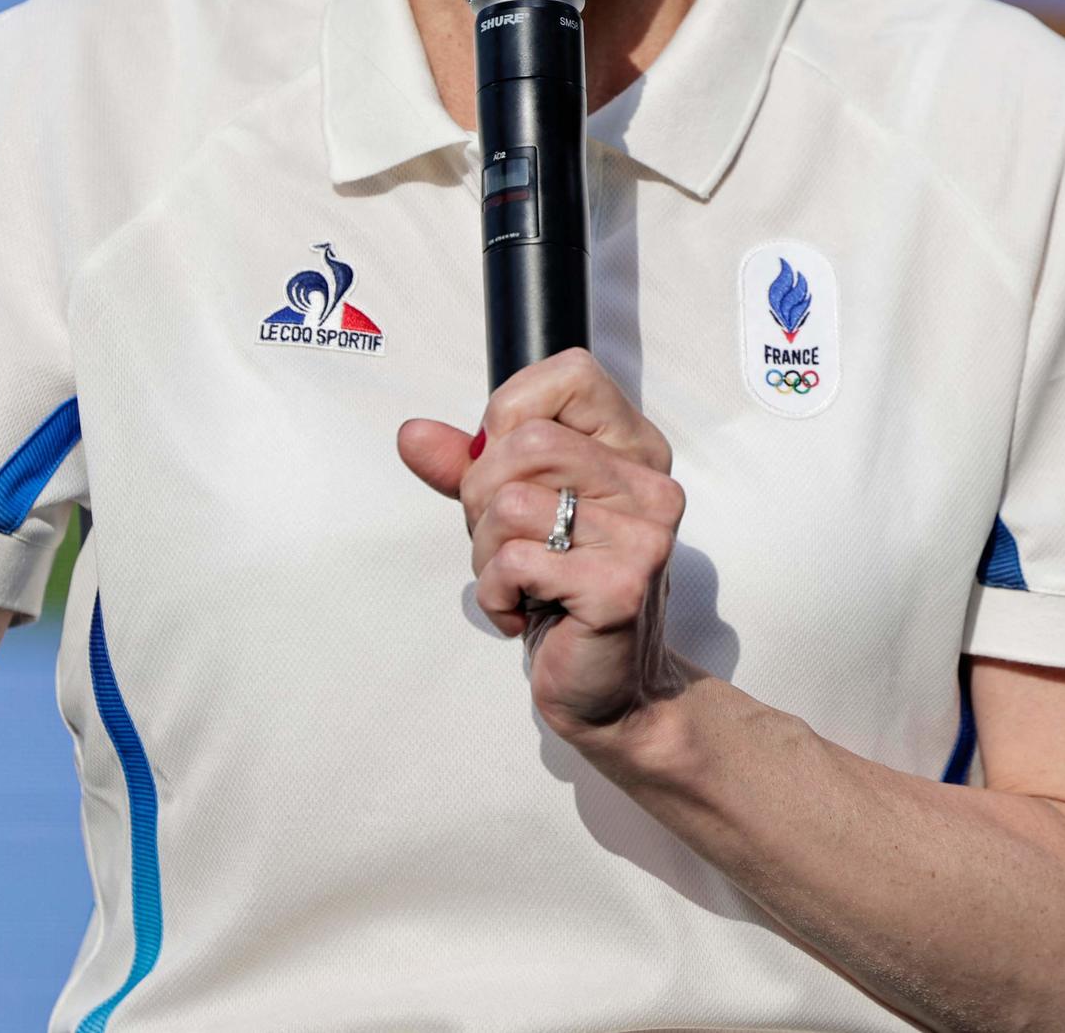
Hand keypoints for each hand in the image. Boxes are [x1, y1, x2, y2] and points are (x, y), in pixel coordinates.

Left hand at [397, 349, 690, 746]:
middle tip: (504, 543)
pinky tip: (523, 612)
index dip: (512, 413)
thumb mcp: (513, 516)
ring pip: (511, 502)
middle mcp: (650, 484)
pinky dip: (495, 594)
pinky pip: (514, 561)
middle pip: (527, 441)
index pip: (571, 374)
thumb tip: (413, 434)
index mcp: (635, 450)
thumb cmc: (565, 594)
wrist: (611, 690)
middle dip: (482, 497)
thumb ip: (468, 468)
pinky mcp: (619, 586)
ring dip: (486, 553)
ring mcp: (643, 535)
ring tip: (516, 582)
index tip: (507, 467)